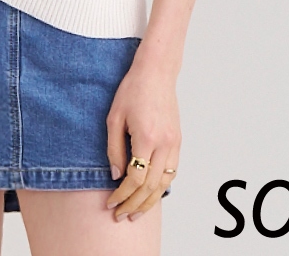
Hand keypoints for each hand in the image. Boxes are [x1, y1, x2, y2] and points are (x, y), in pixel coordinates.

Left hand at [104, 55, 180, 221]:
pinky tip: (151, 193)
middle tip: (120, 215)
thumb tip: (115, 175)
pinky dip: (161, 186)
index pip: (135, 178)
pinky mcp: (178, 140)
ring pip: (164, 183)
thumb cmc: (132, 90)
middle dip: (134, 204)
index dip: (122, 194)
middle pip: (151, 186)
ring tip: (136, 212)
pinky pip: (172, 171)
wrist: (156, 73)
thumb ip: (114, 148)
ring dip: (150, 201)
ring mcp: (174, 143)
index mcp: (146, 137)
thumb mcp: (114, 117)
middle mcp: (164, 143)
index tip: (111, 202)